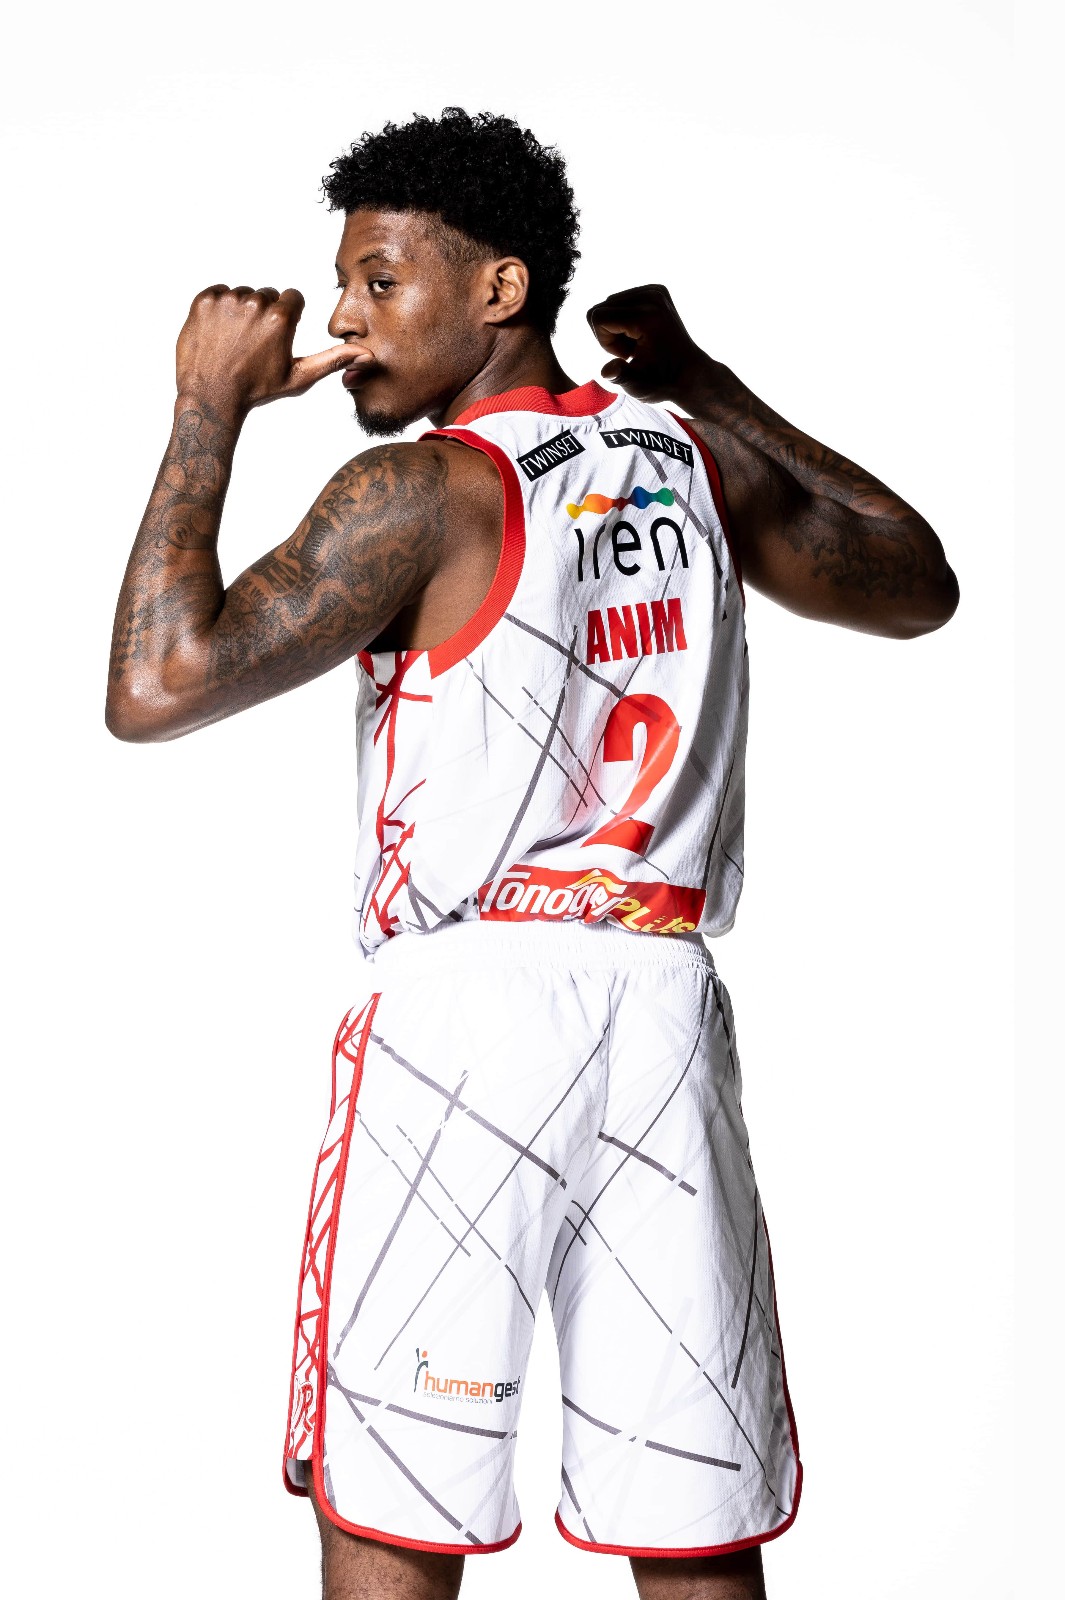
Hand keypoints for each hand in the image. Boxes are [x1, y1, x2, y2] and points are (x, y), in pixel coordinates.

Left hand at [175, 285, 371, 416]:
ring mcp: (227, 300)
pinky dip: (218, 309)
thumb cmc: (256, 390)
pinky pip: (218, 292)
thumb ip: (332, 360)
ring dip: (241, 312)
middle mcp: (255, 303)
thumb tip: (366, 354)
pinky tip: (219, 333)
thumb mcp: (299, 377)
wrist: (211, 396)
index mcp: (281, 318)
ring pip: (242, 294)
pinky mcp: (204, 300)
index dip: (288, 317)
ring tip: (235, 341)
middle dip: (264, 314)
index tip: (276, 336)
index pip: (292, 297)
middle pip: (267, 295)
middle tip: (254, 344)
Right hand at [586, 283, 710, 405]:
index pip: (598, 317)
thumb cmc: (662, 382)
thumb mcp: (639, 387)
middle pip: (601, 308)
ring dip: (616, 327)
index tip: (626, 356)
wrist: (689, 372)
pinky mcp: (655, 290)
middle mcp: (652, 297)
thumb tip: (606, 372)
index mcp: (647, 317)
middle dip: (610, 334)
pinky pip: (622, 299)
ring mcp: (655, 291)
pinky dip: (624, 318)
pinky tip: (640, 334)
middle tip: (633, 351)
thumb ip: (621, 377)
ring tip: (638, 344)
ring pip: (610, 303)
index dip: (604, 341)